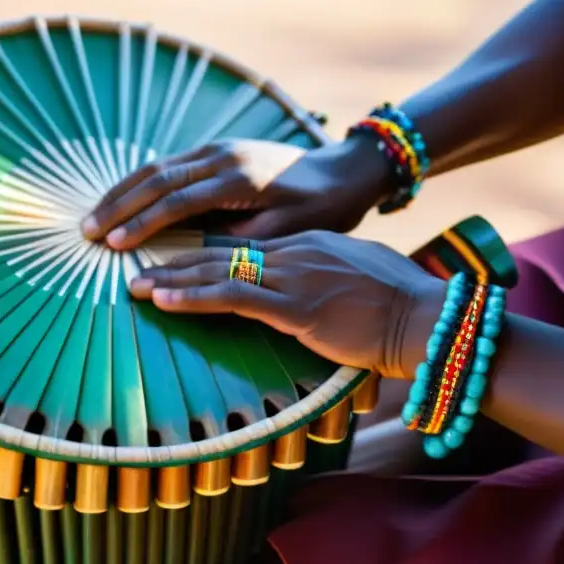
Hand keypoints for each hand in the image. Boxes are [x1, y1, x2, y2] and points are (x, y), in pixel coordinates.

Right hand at [81, 136, 391, 249]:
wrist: (343, 172)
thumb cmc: (321, 211)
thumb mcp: (286, 233)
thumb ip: (240, 242)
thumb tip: (193, 256)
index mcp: (240, 179)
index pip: (178, 201)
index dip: (142, 223)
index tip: (114, 244)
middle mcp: (223, 156)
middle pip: (157, 177)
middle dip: (118, 205)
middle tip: (85, 231)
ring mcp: (218, 148)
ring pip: (158, 166)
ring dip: (122, 191)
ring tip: (93, 217)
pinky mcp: (217, 149)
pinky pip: (170, 163)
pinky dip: (140, 182)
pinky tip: (121, 200)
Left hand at [128, 231, 441, 377]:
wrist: (428, 319)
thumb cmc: (405, 306)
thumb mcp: (362, 278)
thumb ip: (330, 279)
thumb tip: (318, 292)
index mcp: (309, 244)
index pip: (245, 247)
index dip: (205, 254)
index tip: (174, 261)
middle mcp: (295, 252)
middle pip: (222, 253)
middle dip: (176, 261)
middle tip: (138, 266)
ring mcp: (292, 276)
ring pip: (218, 271)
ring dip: (171, 278)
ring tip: (134, 285)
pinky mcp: (293, 305)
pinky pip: (231, 297)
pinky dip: (191, 297)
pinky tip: (162, 300)